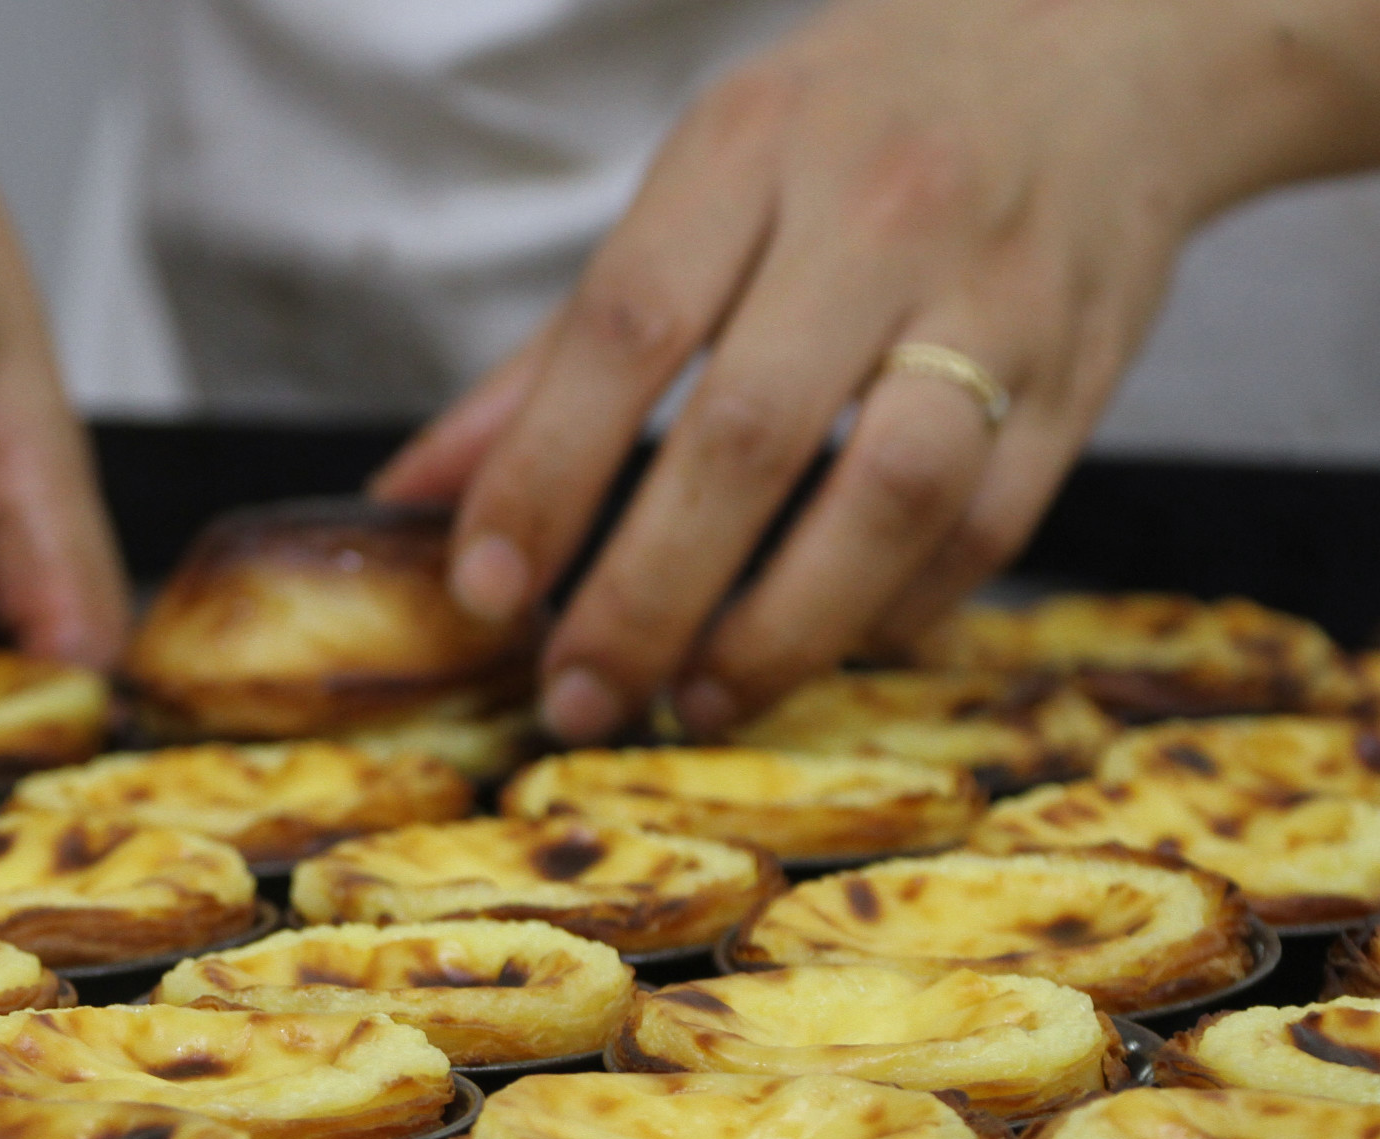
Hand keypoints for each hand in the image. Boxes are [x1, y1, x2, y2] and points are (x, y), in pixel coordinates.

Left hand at [373, 0, 1379, 740]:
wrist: (1099, 48)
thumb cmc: (856, 127)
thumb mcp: (695, 185)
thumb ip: (553, 355)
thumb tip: (414, 498)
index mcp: (753, 150)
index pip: (626, 327)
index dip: (544, 472)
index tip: (483, 587)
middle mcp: (881, 213)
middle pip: (748, 435)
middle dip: (645, 593)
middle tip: (576, 695)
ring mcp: (999, 296)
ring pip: (888, 498)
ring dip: (778, 630)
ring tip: (693, 700)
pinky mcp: (1085, 374)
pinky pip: (988, 527)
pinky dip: (893, 611)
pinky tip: (816, 649)